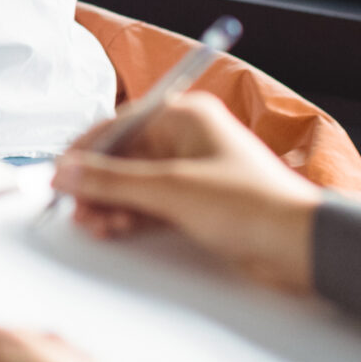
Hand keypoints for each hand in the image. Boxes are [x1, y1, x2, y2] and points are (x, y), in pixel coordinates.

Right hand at [55, 91, 321, 293]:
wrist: (299, 245)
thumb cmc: (251, 204)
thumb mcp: (170, 189)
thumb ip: (112, 180)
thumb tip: (67, 171)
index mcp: (185, 116)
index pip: (120, 124)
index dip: (87, 150)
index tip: (60, 174)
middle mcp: (187, 139)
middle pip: (124, 156)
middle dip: (98, 184)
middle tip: (75, 208)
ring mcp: (192, 172)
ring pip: (135, 183)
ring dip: (111, 203)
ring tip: (94, 225)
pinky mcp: (197, 203)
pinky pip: (151, 204)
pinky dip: (131, 216)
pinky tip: (114, 229)